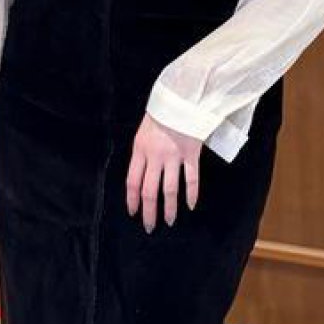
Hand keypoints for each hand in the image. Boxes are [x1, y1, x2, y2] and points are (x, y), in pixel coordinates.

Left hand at [126, 112, 202, 232]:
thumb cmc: (161, 113)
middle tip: (149, 226)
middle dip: (148, 212)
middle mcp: (155, 156)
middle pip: (149, 190)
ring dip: (168, 208)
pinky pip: (191, 178)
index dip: (132, 200)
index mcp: (140, 150)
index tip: (133, 212)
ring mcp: (174, 156)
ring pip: (169, 189)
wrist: (180, 98)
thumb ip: (142, 153)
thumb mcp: (143, 132)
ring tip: (169, 220)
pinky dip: (192, 194)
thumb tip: (141, 175)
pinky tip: (190, 205)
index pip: (132, 181)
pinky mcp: (191, 154)